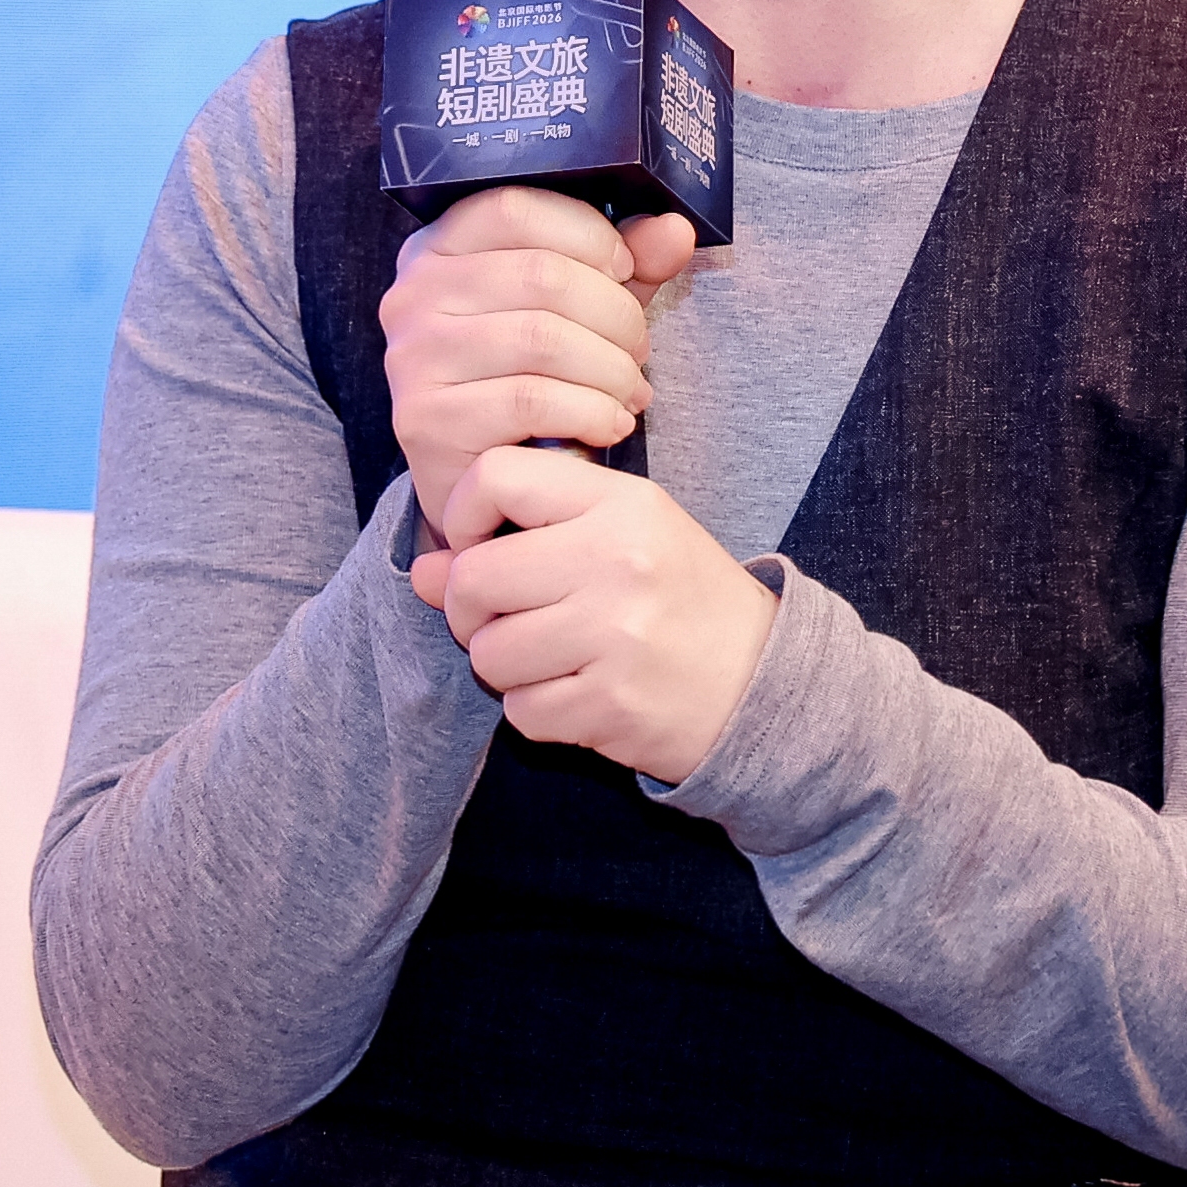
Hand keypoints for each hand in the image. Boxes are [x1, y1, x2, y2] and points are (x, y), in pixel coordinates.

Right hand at [381, 187, 698, 532]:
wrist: (480, 481)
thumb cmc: (530, 378)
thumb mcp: (581, 308)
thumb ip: (626, 263)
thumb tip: (676, 228)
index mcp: (439, 248)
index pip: (515, 207)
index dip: (588, 233)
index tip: (626, 269)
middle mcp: (411, 295)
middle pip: (542, 275)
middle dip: (615, 314)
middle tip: (639, 351)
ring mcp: (413, 358)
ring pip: (542, 338)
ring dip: (611, 368)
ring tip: (631, 391)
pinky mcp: (425, 421)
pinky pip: (532, 400)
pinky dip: (592, 411)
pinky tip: (611, 423)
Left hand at [409, 444, 774, 783]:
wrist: (764, 682)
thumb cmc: (680, 599)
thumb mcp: (616, 540)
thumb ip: (522, 538)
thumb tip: (422, 571)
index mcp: (621, 503)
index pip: (496, 476)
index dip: (463, 515)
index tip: (479, 545)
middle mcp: (617, 561)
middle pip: (475, 579)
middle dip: (470, 608)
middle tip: (503, 617)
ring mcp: (616, 636)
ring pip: (489, 653)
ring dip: (504, 665)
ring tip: (550, 656)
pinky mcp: (612, 705)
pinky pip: (521, 711)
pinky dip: (537, 709)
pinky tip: (578, 692)